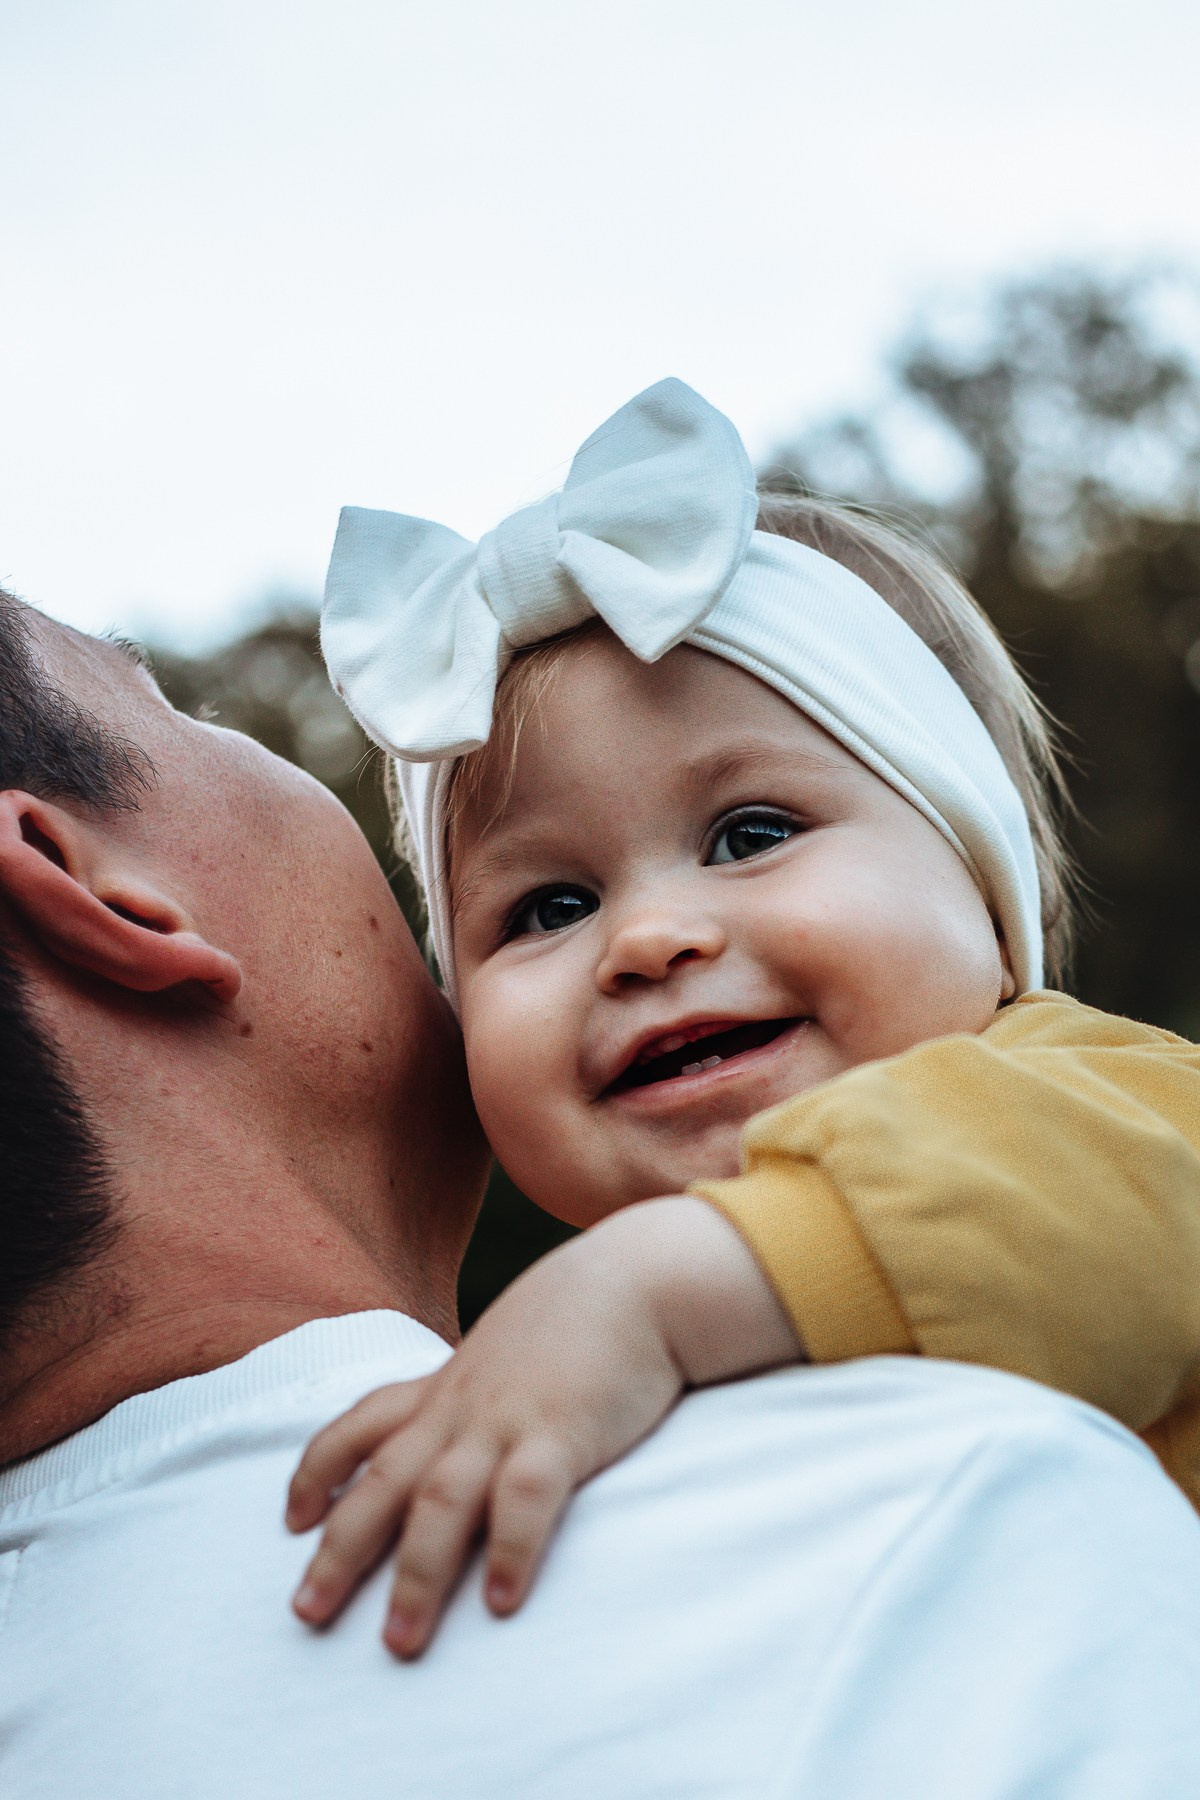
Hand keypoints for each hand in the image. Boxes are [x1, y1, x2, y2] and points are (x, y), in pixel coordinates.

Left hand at [286, 1197, 799, 1655]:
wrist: (641, 1276)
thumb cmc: (582, 1316)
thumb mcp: (511, 1348)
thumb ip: (482, 1389)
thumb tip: (468, 1427)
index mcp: (448, 1385)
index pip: (361, 1422)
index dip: (319, 1468)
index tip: (293, 1518)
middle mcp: (462, 1407)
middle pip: (383, 1480)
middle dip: (339, 1550)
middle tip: (306, 1613)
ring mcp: (506, 1419)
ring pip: (440, 1500)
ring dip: (415, 1573)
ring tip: (400, 1642)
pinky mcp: (561, 1431)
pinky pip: (525, 1498)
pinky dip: (508, 1550)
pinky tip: (500, 1603)